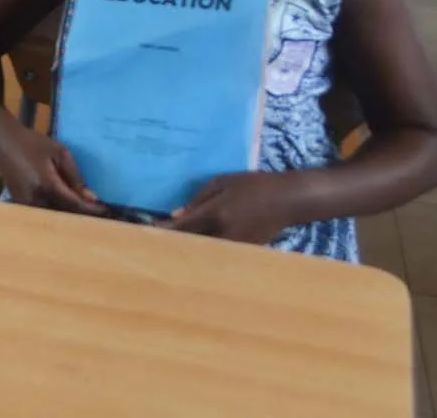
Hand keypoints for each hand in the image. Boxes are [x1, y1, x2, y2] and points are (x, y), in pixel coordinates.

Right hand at [0, 131, 103, 215]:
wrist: (2, 142)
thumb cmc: (32, 143)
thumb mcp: (59, 152)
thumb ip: (75, 175)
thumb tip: (91, 197)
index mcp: (47, 185)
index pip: (74, 204)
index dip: (92, 209)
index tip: (108, 211)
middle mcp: (36, 200)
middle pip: (65, 215)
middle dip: (83, 216)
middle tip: (102, 216)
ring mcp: (27, 205)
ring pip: (54, 218)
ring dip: (70, 217)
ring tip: (88, 214)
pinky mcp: (22, 205)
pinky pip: (45, 214)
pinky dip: (58, 213)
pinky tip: (68, 209)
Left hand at [159, 171, 297, 244]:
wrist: (288, 200)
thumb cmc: (254, 185)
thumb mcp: (223, 182)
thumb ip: (198, 199)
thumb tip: (176, 215)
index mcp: (216, 213)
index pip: (184, 227)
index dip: (164, 231)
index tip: (147, 233)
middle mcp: (224, 233)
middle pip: (191, 245)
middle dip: (173, 245)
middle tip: (153, 245)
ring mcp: (235, 246)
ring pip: (203, 253)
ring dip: (187, 251)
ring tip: (169, 250)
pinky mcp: (243, 253)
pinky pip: (217, 255)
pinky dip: (204, 253)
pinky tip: (194, 251)